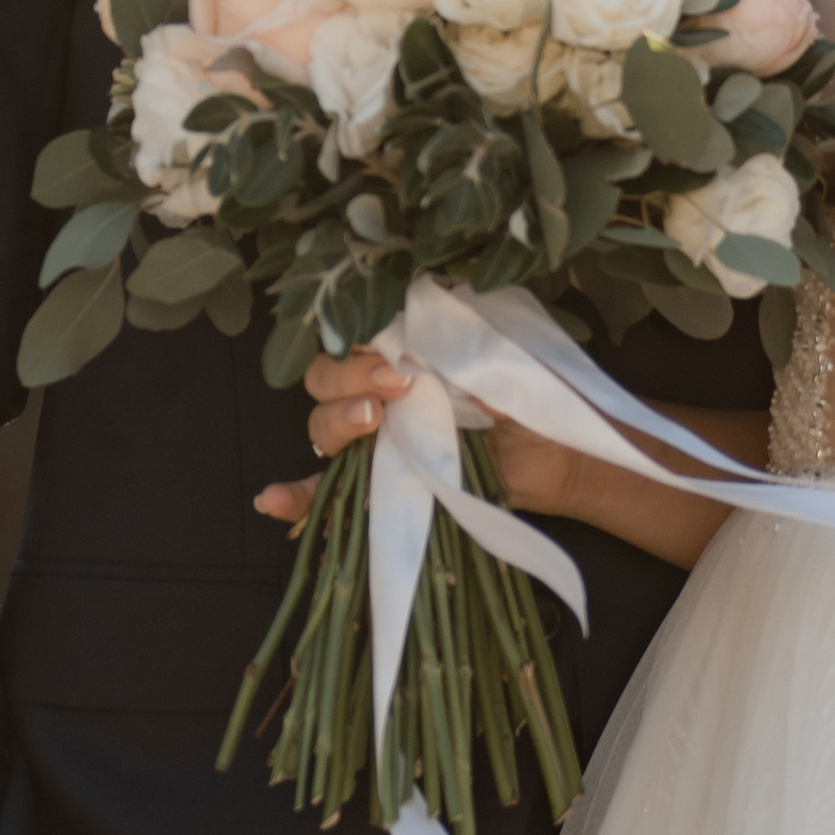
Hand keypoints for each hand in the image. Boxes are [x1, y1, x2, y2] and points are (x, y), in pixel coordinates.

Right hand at [250, 346, 581, 533]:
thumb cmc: (538, 402)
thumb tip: (470, 390)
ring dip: (336, 422)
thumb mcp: (519, 374)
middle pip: (328, 377)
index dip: (362, 341)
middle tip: (396, 388)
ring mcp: (380, 439)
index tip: (397, 355)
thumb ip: (491, 373)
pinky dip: (297, 496)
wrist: (562, 459)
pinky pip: (326, 491)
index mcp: (410, 352)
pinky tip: (273, 500)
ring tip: (373, 424)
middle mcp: (385, 391)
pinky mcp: (382, 484)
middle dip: (349, 378)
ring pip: (324, 425)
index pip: (356, 334)